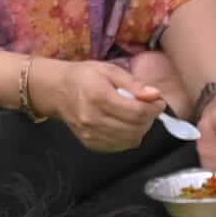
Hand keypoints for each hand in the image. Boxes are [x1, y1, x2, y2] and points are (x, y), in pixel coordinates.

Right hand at [18, 53, 163, 150]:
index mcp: (100, 97)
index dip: (154, 108)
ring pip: (130, 140)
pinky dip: (128, 137)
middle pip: (136, 128)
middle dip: (150, 119)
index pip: (137, 112)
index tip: (159, 102)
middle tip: (150, 108)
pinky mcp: (90, 143)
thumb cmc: (84, 76)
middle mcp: (94, 119)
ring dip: (141, 129)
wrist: (57, 91)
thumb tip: (155, 95)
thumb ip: (133, 83)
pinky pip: (119, 146)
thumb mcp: (109, 70)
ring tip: (138, 115)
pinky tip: (126, 124)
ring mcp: (91, 134)